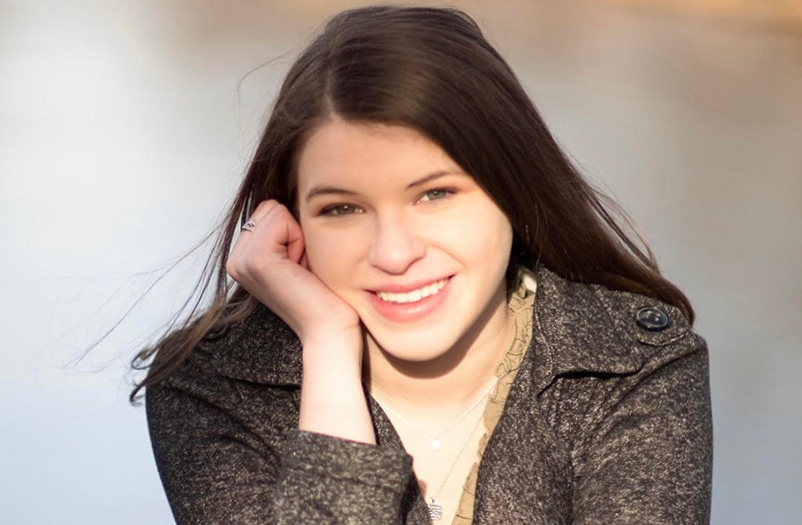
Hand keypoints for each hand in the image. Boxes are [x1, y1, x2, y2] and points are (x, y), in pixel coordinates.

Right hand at [226, 200, 360, 346]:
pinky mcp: (256, 260)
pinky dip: (299, 240)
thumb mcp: (297, 252)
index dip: (292, 233)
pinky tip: (300, 269)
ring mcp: (241, 261)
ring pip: (275, 211)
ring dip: (298, 237)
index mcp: (242, 257)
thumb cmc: (322, 292)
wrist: (329, 326)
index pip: (268, 210)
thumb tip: (289, 189)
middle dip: (294, 232)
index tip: (299, 265)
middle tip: (301, 268)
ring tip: (301, 269)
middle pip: (270, 207)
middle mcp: (235, 260)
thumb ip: (283, 229)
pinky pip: (281, 218)